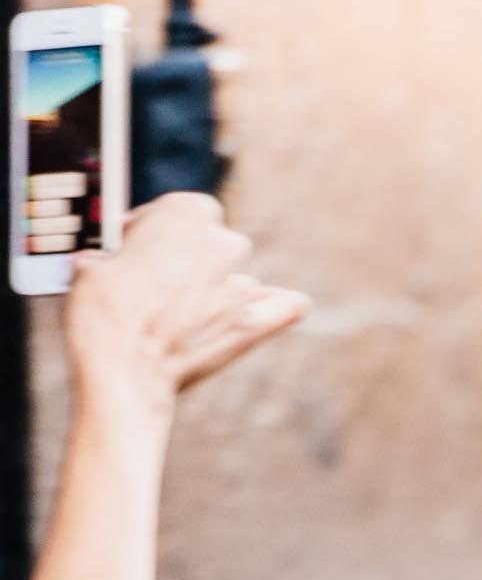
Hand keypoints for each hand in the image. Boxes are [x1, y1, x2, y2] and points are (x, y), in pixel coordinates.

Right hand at [63, 191, 306, 415]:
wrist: (124, 367)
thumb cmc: (103, 311)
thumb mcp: (97, 261)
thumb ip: (124, 252)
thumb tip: (117, 262)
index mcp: (186, 212)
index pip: (184, 212)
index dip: (161, 231)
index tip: (141, 249)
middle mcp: (223, 243)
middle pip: (217, 245)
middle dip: (193, 262)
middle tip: (162, 288)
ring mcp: (243, 286)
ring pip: (239, 280)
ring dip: (219, 292)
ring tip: (186, 318)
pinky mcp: (255, 326)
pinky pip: (287, 307)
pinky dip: (280, 307)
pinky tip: (270, 310)